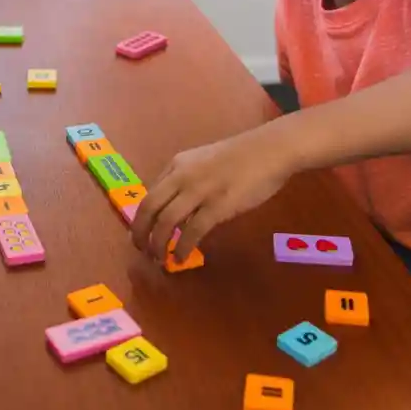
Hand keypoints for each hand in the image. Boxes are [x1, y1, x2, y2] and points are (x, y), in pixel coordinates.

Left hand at [130, 126, 294, 261]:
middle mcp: (182, 177)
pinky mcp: (217, 206)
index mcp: (177, 165)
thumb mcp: (204, 162)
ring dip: (158, 245)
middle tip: (142, 250)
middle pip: (149, 208)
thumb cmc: (242, 157)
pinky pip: (192, 232)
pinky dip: (182, 248)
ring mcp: (199, 191)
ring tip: (159, 259)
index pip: (149, 194)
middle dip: (140, 233)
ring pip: (165, 222)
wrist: (270, 150)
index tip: (141, 233)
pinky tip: (181, 258)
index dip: (141, 218)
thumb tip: (177, 208)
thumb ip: (188, 180)